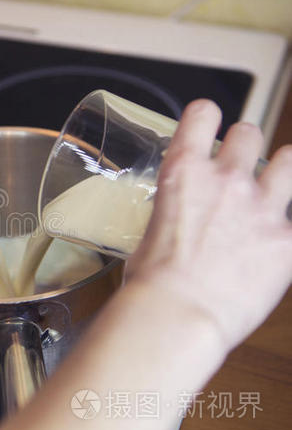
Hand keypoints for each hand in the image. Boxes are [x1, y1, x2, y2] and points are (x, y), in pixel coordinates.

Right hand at [125, 100, 291, 347]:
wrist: (178, 315)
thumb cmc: (153, 283)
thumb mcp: (151, 231)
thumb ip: (175, 212)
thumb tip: (181, 222)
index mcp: (184, 172)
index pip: (203, 114)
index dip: (207, 118)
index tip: (208, 126)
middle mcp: (226, 179)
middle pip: (249, 133)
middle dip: (243, 147)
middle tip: (237, 170)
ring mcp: (263, 207)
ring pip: (289, 162)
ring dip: (280, 172)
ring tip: (271, 191)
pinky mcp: (288, 240)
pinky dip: (285, 231)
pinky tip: (274, 244)